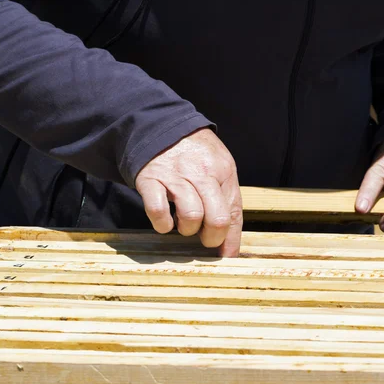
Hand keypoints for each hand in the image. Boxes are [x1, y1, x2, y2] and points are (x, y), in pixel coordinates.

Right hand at [135, 128, 242, 256]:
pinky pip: (158, 211)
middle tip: (203, 236)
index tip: (226, 257)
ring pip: (191, 216)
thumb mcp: (219, 168)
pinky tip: (164, 221)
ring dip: (187, 229)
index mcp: (223, 171)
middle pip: (217, 219)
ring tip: (183, 222)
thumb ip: (227, 201)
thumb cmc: (194, 154)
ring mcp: (175, 176)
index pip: (233, 213)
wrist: (160, 126)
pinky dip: (162, 224)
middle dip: (211, 238)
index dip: (230, 241)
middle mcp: (202, 173)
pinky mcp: (150, 179)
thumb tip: (230, 245)